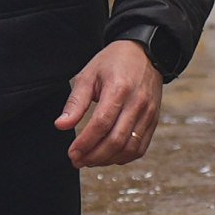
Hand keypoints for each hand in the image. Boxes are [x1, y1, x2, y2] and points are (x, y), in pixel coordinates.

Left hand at [56, 38, 165, 168]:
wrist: (146, 53)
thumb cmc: (114, 62)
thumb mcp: (89, 75)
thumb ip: (76, 102)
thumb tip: (61, 125)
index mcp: (119, 89)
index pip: (101, 124)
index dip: (85, 143)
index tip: (72, 153)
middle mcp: (137, 103)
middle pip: (116, 140)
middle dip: (94, 156)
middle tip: (77, 161)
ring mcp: (148, 113)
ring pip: (129, 148)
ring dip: (108, 160)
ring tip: (90, 160)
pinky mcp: (154, 120)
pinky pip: (140, 147)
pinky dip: (124, 157)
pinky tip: (109, 156)